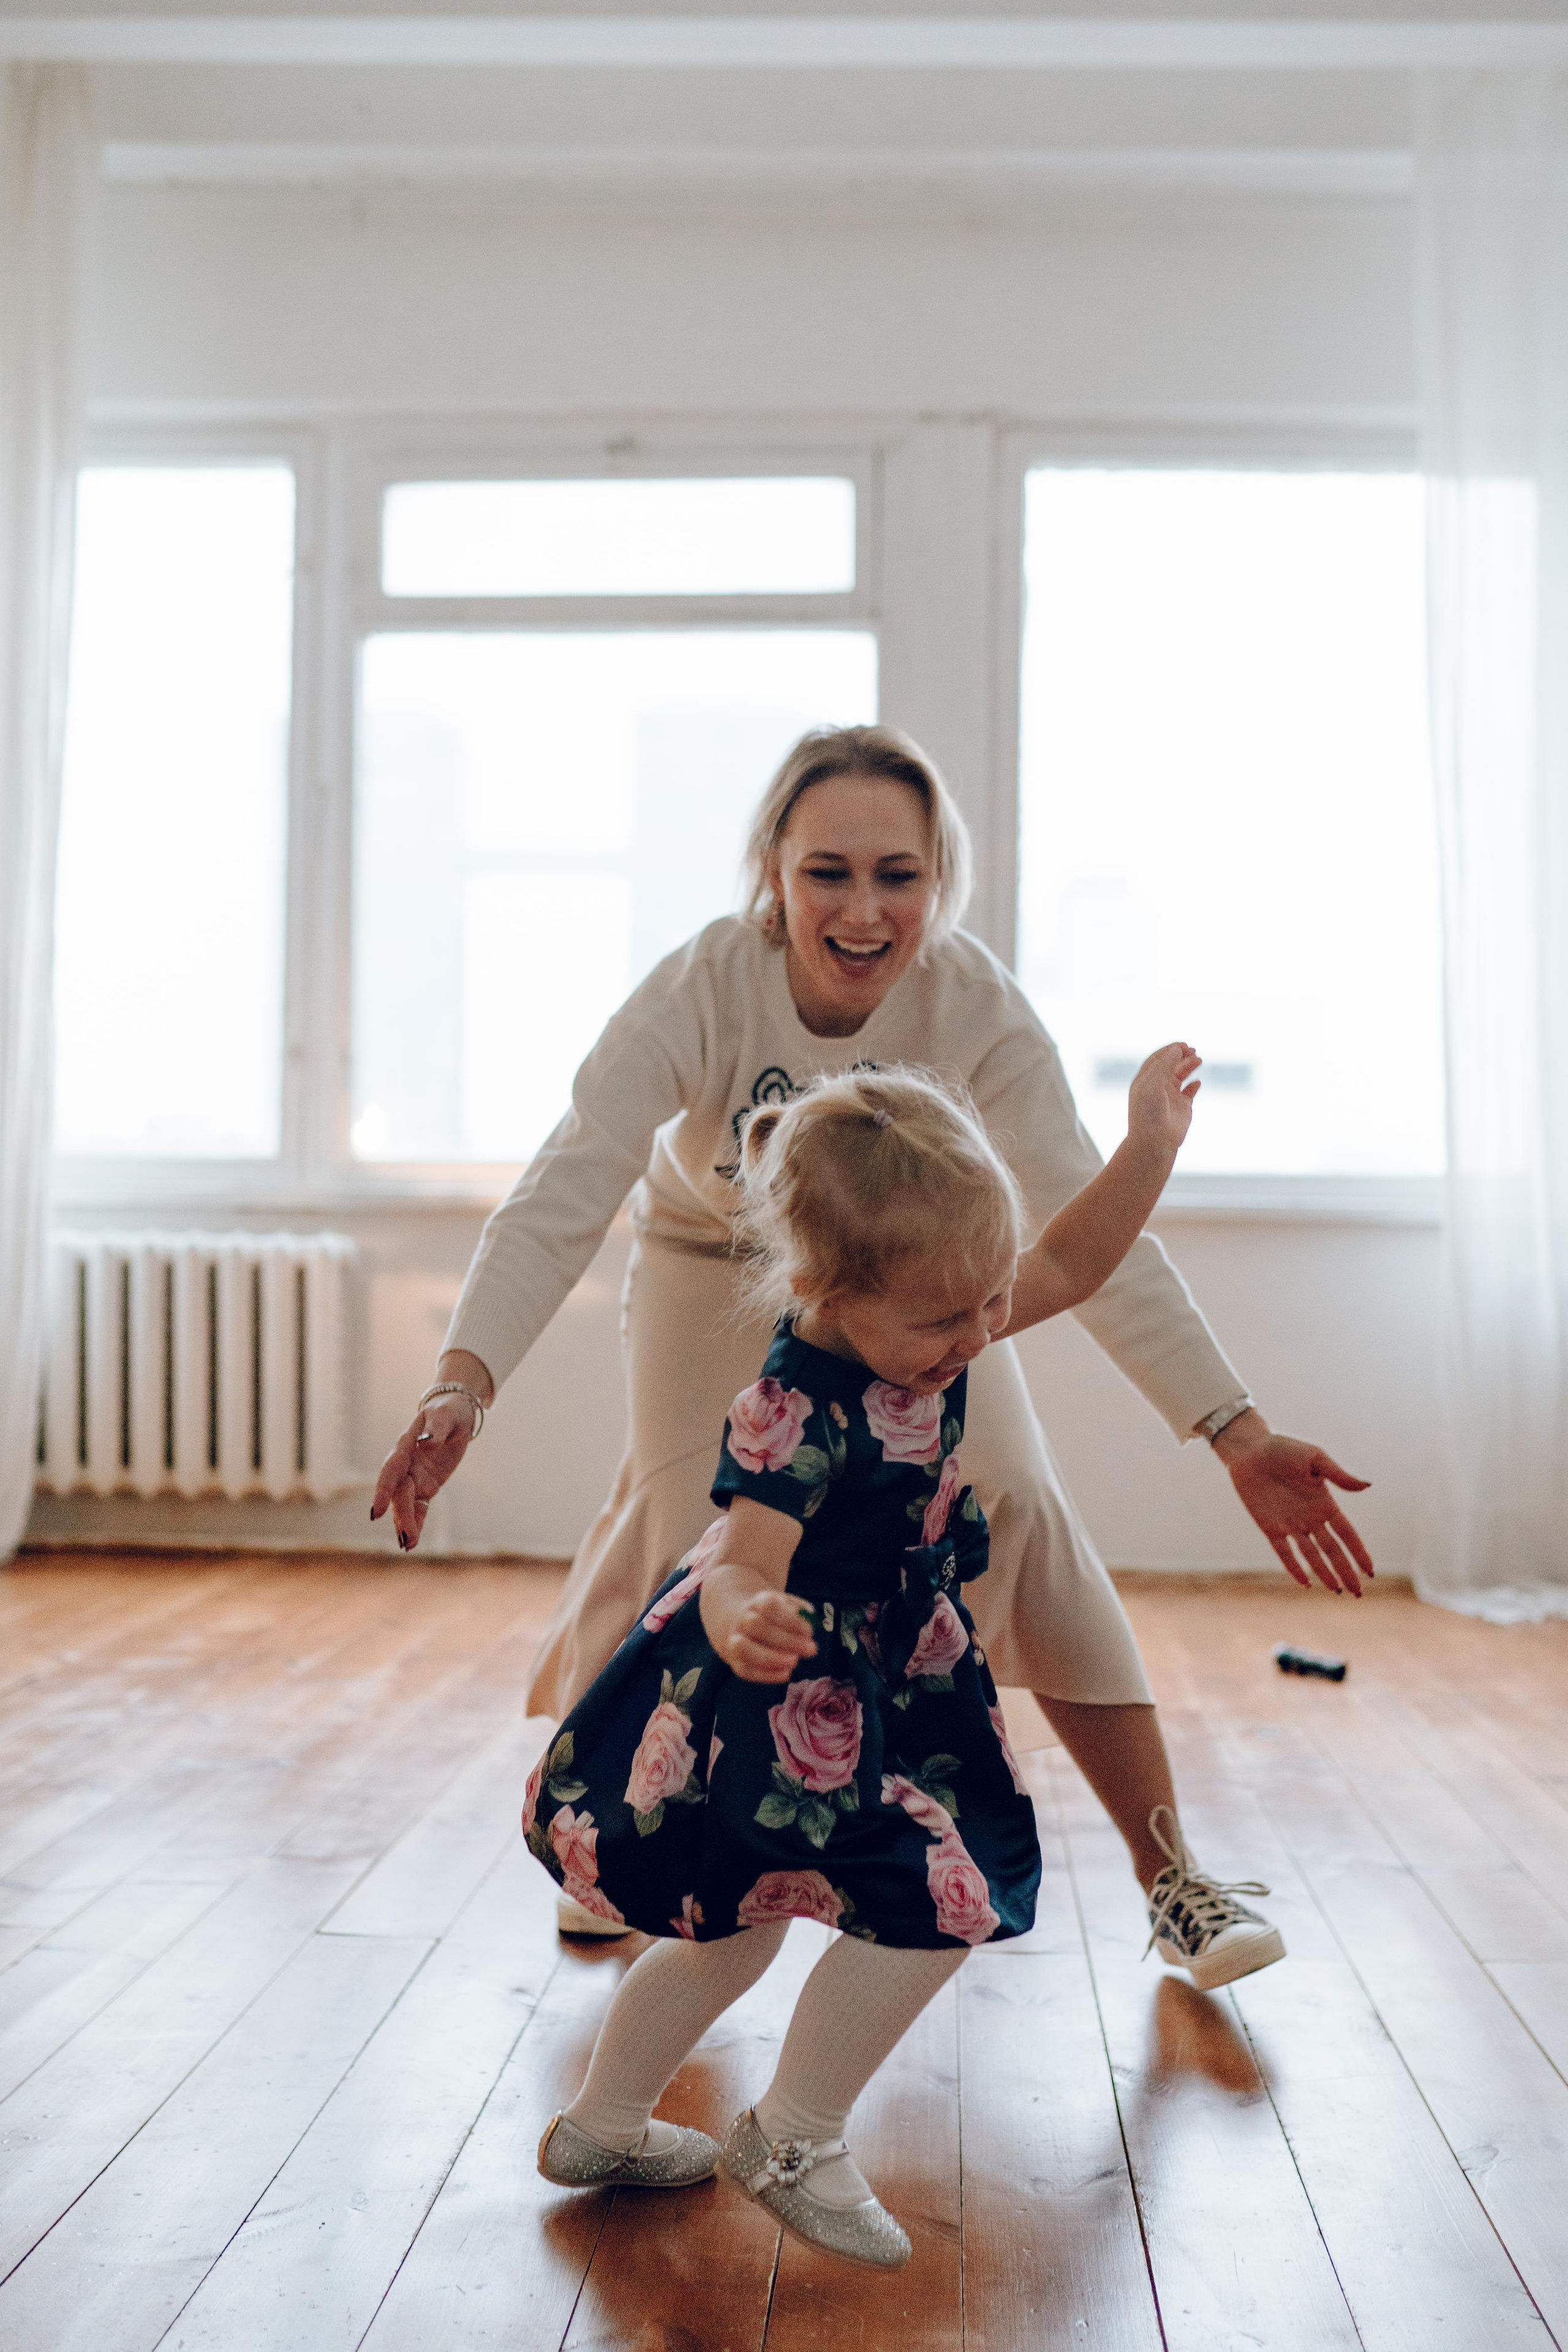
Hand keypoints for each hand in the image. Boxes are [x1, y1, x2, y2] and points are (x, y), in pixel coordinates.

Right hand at [370, 1392, 474, 1550]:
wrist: (455, 1414)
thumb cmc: (448, 1410)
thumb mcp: (446, 1414)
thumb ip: (436, 1428)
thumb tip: (428, 1442)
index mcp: (406, 1446)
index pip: (391, 1470)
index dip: (383, 1491)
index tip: (376, 1512)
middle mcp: (406, 1464)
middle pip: (399, 1494)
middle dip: (401, 1516)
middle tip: (407, 1539)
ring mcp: (414, 1477)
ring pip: (405, 1504)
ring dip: (405, 1524)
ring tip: (408, 1546)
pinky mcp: (426, 1486)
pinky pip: (419, 1507)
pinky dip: (416, 1523)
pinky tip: (412, 1542)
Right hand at [703, 1579, 817, 1682]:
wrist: (745, 1626)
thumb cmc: (775, 1618)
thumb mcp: (788, 1607)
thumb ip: (800, 1612)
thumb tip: (810, 1618)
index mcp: (757, 1602)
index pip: (769, 1606)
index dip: (790, 1619)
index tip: (809, 1631)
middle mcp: (743, 1619)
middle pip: (756, 1626)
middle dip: (785, 1640)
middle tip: (810, 1649)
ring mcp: (735, 1641)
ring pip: (744, 1648)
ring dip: (772, 1658)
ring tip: (795, 1662)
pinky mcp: (736, 1662)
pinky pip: (746, 1670)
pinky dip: (766, 1674)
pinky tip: (786, 1674)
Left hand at [1128, 1043, 1201, 1155]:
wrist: (1154, 1141)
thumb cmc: (1148, 1113)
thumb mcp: (1152, 1084)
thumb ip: (1164, 1065)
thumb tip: (1176, 1049)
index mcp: (1145, 1080)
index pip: (1157, 1059)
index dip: (1169, 1050)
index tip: (1182, 1044)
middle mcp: (1157, 1087)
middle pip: (1171, 1065)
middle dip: (1181, 1055)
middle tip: (1193, 1049)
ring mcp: (1170, 1097)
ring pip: (1181, 1076)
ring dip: (1189, 1066)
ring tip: (1199, 1059)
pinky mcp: (1182, 1107)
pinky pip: (1190, 1091)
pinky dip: (1194, 1085)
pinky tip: (1197, 1082)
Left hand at [1213, 1413, 1373, 1595]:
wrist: (1250, 1450)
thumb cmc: (1284, 1448)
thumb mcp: (1316, 1458)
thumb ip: (1339, 1475)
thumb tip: (1368, 1485)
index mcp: (1325, 1503)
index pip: (1347, 1534)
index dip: (1359, 1552)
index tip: (1370, 1572)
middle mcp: (1310, 1518)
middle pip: (1333, 1551)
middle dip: (1346, 1572)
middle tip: (1359, 1594)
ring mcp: (1291, 1525)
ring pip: (1312, 1556)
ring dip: (1325, 1574)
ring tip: (1338, 1591)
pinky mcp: (1270, 1527)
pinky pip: (1284, 1552)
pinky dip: (1294, 1568)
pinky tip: (1305, 1583)